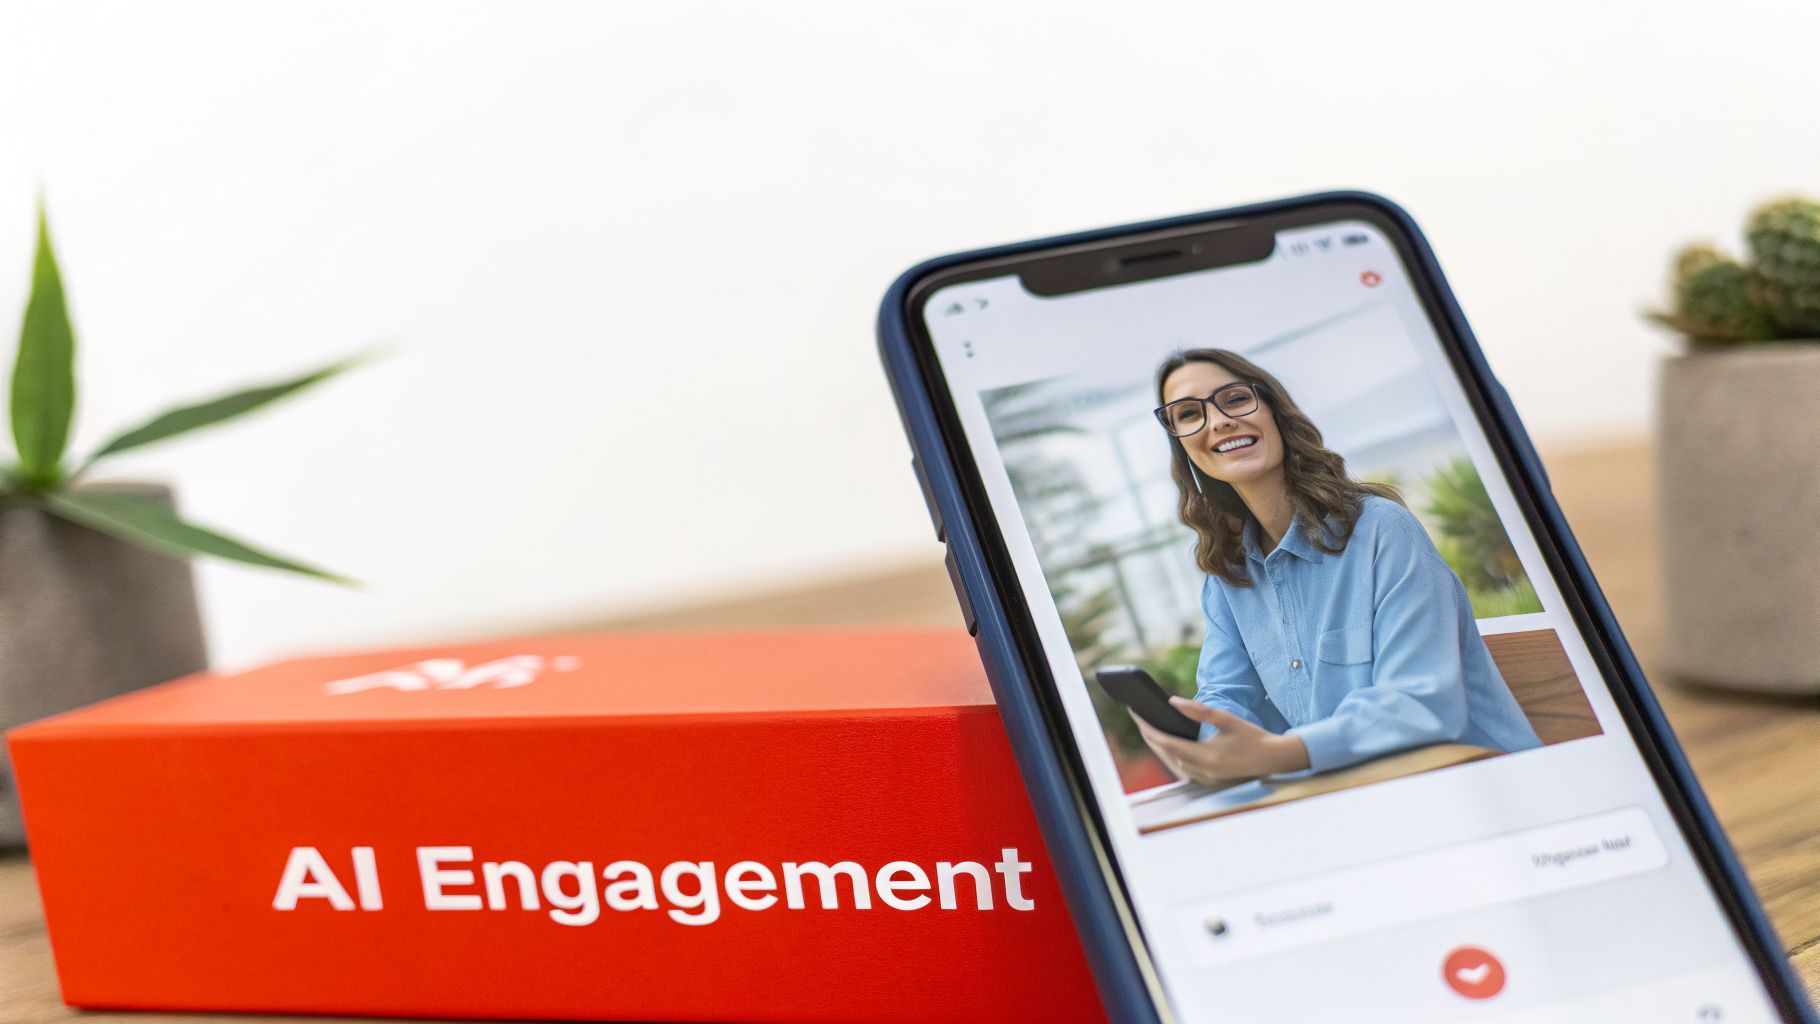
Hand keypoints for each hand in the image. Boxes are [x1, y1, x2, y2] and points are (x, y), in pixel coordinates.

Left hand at [1134, 697, 1310, 785]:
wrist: (1275, 760)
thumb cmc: (1254, 737)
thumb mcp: (1227, 719)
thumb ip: (1200, 711)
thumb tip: (1174, 702)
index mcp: (1207, 757)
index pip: (1168, 743)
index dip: (1149, 729)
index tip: (1137, 715)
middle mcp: (1204, 771)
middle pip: (1166, 754)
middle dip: (1150, 736)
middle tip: (1138, 718)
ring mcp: (1206, 779)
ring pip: (1172, 764)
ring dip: (1159, 747)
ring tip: (1148, 729)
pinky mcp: (1209, 781)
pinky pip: (1183, 770)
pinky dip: (1172, 757)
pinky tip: (1167, 745)